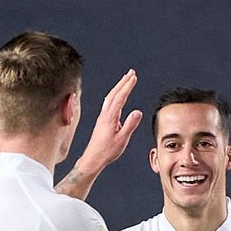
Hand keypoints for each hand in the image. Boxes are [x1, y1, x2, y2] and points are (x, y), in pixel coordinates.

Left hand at [56, 69, 141, 198]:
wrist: (93, 158)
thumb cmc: (107, 151)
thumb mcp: (122, 139)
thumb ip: (130, 124)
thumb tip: (137, 112)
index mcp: (110, 117)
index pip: (120, 97)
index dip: (127, 86)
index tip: (134, 77)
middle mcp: (105, 114)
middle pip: (114, 93)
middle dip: (123, 82)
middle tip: (131, 73)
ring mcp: (102, 117)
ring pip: (111, 97)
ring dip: (119, 87)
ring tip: (126, 81)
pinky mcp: (102, 121)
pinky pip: (108, 103)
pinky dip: (115, 95)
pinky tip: (117, 97)